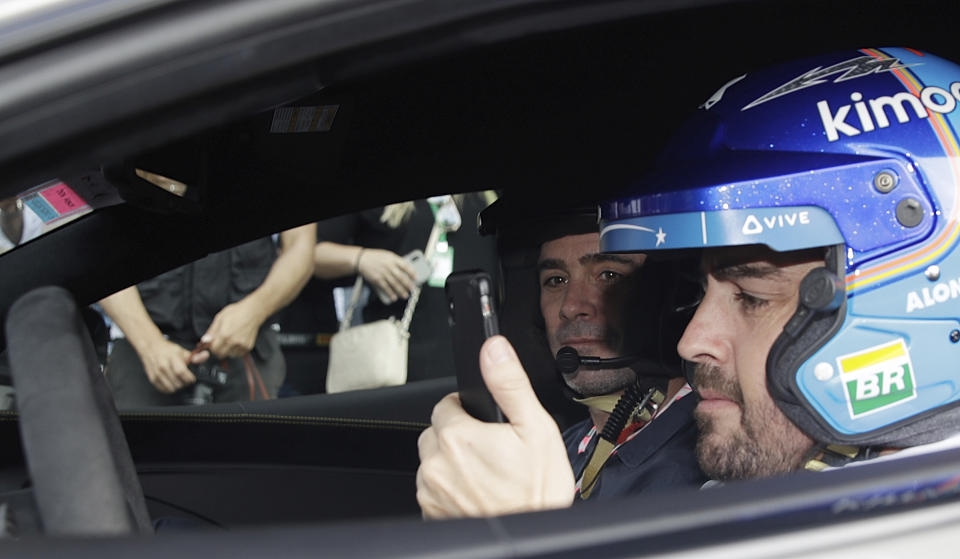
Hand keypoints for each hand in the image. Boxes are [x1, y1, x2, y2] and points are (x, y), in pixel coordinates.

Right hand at [138, 338, 205, 392]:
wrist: (151, 347)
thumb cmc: (167, 350)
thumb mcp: (183, 351)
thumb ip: (196, 356)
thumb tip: (206, 355)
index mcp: (172, 358)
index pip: (181, 372)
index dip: (189, 378)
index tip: (192, 379)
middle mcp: (163, 366)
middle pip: (177, 382)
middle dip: (185, 383)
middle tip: (186, 380)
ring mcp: (157, 373)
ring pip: (171, 388)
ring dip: (178, 387)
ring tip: (179, 381)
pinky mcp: (153, 379)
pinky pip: (164, 390)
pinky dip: (170, 389)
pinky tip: (172, 383)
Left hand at [202, 300, 261, 357]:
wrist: (253, 312)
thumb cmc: (236, 312)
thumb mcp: (220, 318)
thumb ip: (211, 331)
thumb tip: (204, 341)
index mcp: (224, 334)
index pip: (213, 349)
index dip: (212, 347)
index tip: (213, 343)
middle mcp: (233, 341)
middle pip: (221, 355)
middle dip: (218, 350)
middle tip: (220, 342)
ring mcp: (242, 345)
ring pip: (230, 355)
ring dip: (228, 350)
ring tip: (230, 340)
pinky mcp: (248, 347)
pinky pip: (238, 354)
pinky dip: (236, 350)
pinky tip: (237, 341)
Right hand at [357, 248, 415, 302]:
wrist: (361, 259)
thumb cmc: (376, 257)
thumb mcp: (388, 255)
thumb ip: (397, 262)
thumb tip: (407, 271)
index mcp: (392, 259)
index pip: (405, 266)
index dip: (412, 272)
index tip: (416, 278)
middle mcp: (388, 266)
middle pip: (400, 277)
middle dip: (408, 284)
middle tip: (412, 289)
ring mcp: (382, 273)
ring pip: (394, 284)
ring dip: (400, 291)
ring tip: (405, 295)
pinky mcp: (377, 279)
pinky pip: (385, 288)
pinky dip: (390, 293)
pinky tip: (394, 297)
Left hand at [416, 336, 574, 518]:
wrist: (530, 539)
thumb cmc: (536, 494)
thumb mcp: (534, 428)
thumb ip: (509, 384)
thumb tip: (495, 349)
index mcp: (457, 435)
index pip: (446, 405)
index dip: (468, 411)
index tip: (487, 425)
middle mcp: (436, 463)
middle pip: (438, 434)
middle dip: (459, 437)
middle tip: (491, 452)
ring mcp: (430, 490)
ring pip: (434, 462)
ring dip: (453, 464)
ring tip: (487, 476)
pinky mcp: (430, 512)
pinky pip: (434, 490)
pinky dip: (450, 490)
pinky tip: (477, 495)